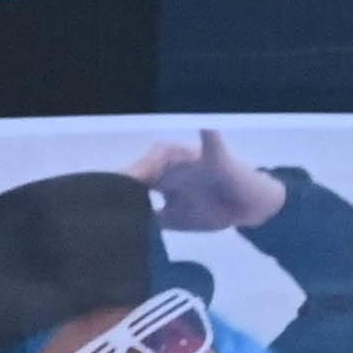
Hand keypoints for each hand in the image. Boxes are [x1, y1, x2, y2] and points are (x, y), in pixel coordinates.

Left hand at [122, 126, 284, 236]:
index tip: (102, 199)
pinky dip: (209, 134)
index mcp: (162, 179)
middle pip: (148, 166)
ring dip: (160, 160)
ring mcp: (193, 159)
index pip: (135, 181)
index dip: (120, 188)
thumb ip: (152, 218)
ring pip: (172, 155)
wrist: (250, 209)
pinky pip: (213, 142)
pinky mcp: (216, 158)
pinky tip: (206, 125)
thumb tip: (125, 226)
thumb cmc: (212, 209)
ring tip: (149, 168)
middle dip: (136, 176)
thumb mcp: (176, 219)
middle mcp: (173, 165)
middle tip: (120, 187)